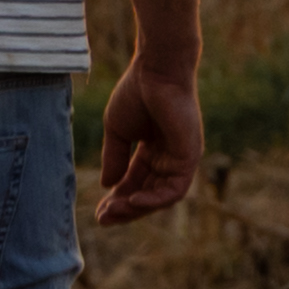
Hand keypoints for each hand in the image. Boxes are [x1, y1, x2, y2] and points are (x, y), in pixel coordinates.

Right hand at [91, 54, 202, 227]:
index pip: (135, 182)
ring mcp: (181, 159)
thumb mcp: (117, 131)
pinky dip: (154, 199)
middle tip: (103, 218)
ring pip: (161, 196)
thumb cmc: (136, 92)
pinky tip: (133, 200)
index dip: (117, 198)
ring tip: (114, 211)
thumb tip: (107, 185)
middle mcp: (169, 157)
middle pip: (147, 193)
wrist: (155, 70)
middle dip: (125, 208)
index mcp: (152, 150)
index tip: (99, 211)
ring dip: (137, 208)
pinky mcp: (190, 157)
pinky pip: (175, 190)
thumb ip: (115, 158)